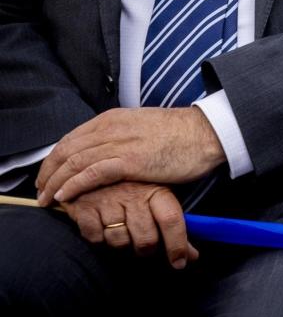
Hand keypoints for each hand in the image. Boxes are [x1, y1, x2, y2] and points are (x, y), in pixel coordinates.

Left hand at [36, 106, 224, 204]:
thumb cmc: (182, 134)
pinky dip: (72, 185)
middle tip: (40, 189)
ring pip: (73, 162)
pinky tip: (63, 196)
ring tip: (46, 198)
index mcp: (113, 118)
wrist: (207, 133)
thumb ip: (123, 137)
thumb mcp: (144, 128)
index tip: (49, 174)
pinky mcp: (129, 161)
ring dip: (54, 182)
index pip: (72, 138)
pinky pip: (90, 174)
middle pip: (66, 149)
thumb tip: (111, 153)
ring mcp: (119, 143)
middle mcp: (110, 127)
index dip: (55, 158)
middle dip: (48, 171)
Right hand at [62, 181, 197, 268]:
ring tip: (122, 231)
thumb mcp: (157, 197)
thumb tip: (192, 257)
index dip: (177, 246)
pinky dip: (99, 239)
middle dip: (146, 249)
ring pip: (119, 242)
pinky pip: (95, 238)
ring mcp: (107, 200)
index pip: (171, 220)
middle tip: (144, 245)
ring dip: (122, 244)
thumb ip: (174, 226)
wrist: (91, 170)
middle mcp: (133, 194)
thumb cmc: (133, 189)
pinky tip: (103, 227)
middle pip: (146, 239)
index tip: (179, 263)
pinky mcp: (83, 207)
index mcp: (156, 190)